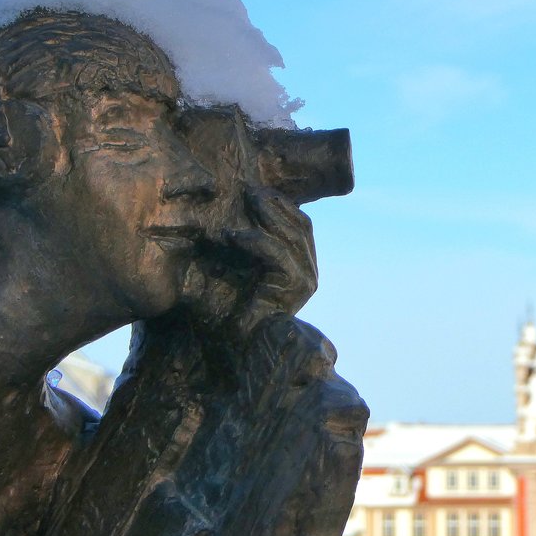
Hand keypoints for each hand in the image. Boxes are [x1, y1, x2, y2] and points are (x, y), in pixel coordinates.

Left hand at [226, 186, 316, 318]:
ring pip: (292, 235)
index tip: (255, 189)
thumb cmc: (227, 312)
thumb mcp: (234, 267)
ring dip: (266, 214)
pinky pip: (277, 253)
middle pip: (301, 224)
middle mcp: (308, 273)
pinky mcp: (296, 287)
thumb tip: (228, 212)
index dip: (280, 204)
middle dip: (275, 203)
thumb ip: (242, 244)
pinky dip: (253, 240)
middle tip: (249, 189)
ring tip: (243, 201)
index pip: (299, 225)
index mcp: (300, 267)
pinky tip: (230, 235)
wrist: (231, 346)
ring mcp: (306, 280)